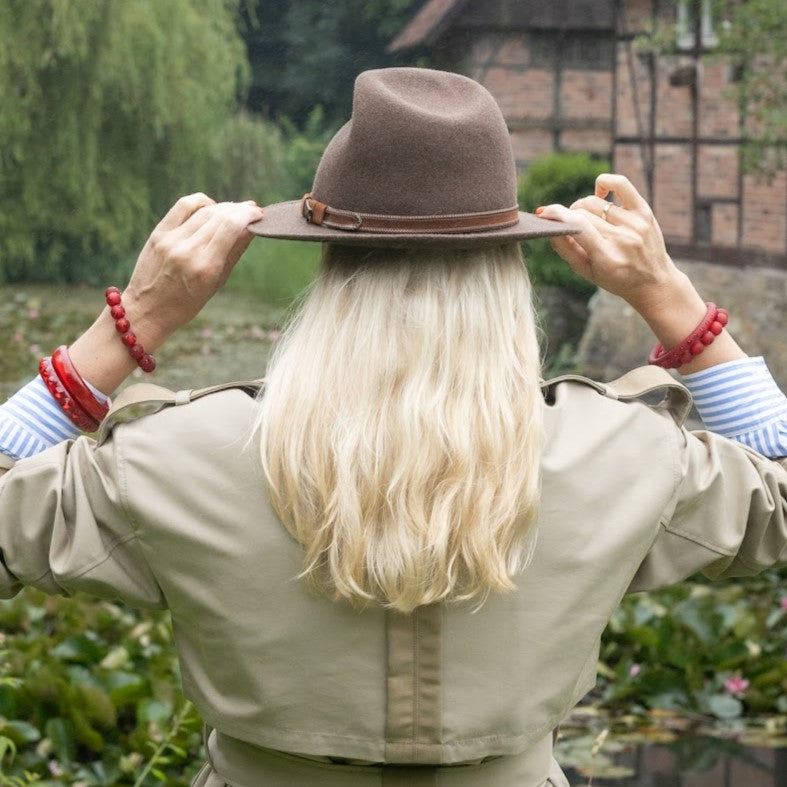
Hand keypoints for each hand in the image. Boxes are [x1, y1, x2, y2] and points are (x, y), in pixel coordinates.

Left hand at [124, 194, 264, 338]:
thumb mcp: (217, 283)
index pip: (231, 227)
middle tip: (252, 211)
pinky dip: (201, 201)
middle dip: (240, 210)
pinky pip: (183, 206)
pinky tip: (210, 206)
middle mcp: (188, 250)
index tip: (260, 214)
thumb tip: (251, 228)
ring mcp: (171, 240)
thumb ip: (234, 253)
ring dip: (224, 207)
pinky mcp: (158, 233)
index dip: (249, 215)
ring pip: (204, 210)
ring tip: (234, 211)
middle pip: (220, 216)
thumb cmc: (186, 303)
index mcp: (206, 267)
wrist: (147, 310)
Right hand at [538, 174, 745, 372]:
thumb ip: (565, 249)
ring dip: (582, 207)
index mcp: (607, 257)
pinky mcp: (645, 211)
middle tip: (569, 226)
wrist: (653, 282)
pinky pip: (620, 184)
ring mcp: (636, 223)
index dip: (556, 215)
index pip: (577, 225)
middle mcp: (623, 238)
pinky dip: (604, 183)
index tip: (543, 213)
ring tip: (585, 219)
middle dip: (569, 216)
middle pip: (583, 213)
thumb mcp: (586, 272)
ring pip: (595, 202)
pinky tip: (599, 193)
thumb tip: (548, 226)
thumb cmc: (616, 279)